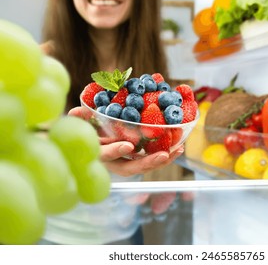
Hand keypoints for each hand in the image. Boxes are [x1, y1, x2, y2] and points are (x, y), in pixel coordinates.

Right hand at [68, 106, 183, 176]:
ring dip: (160, 160)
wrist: (87, 139)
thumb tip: (76, 111)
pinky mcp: (136, 159)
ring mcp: (124, 162)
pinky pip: (150, 160)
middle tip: (163, 155)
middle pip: (129, 168)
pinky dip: (164, 155)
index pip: (105, 156)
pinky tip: (178, 148)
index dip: (115, 151)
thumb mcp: (78, 123)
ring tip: (177, 150)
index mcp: (97, 154)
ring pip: (143, 166)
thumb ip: (79, 118)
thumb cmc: (84, 131)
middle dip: (146, 163)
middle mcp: (112, 163)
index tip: (128, 146)